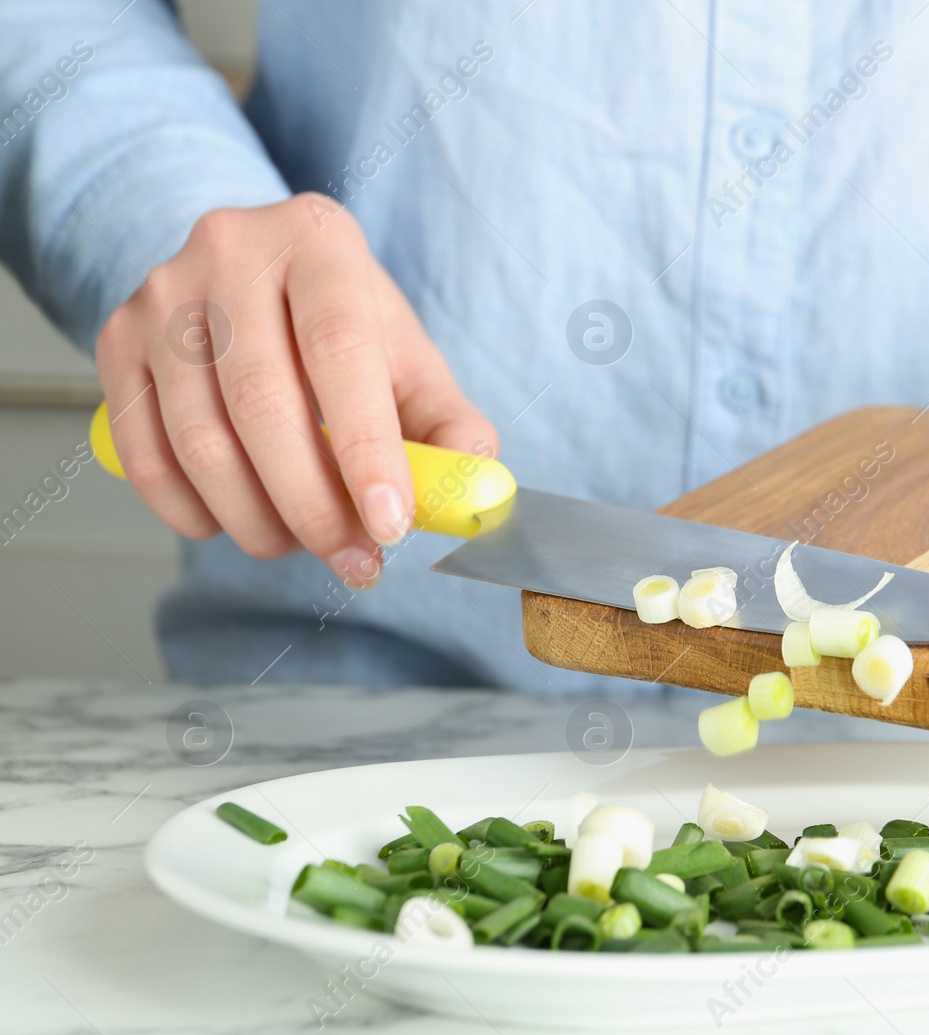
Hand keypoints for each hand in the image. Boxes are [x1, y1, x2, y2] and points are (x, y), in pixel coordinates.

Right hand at [96, 193, 496, 587]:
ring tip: (303, 543)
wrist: (254, 276)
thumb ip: (449, 425)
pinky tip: (239, 524)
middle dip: (314, 506)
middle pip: (263, 404)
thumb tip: (473, 493)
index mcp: (320, 240)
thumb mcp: (406, 358)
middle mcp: (230, 251)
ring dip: (258, 520)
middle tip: (356, 560)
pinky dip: (193, 514)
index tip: (391, 525)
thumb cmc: (342, 327)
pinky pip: (145, 455)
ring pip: (201, 440)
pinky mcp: (114, 339)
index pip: (340, 348)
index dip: (365, 447)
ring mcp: (161, 294)